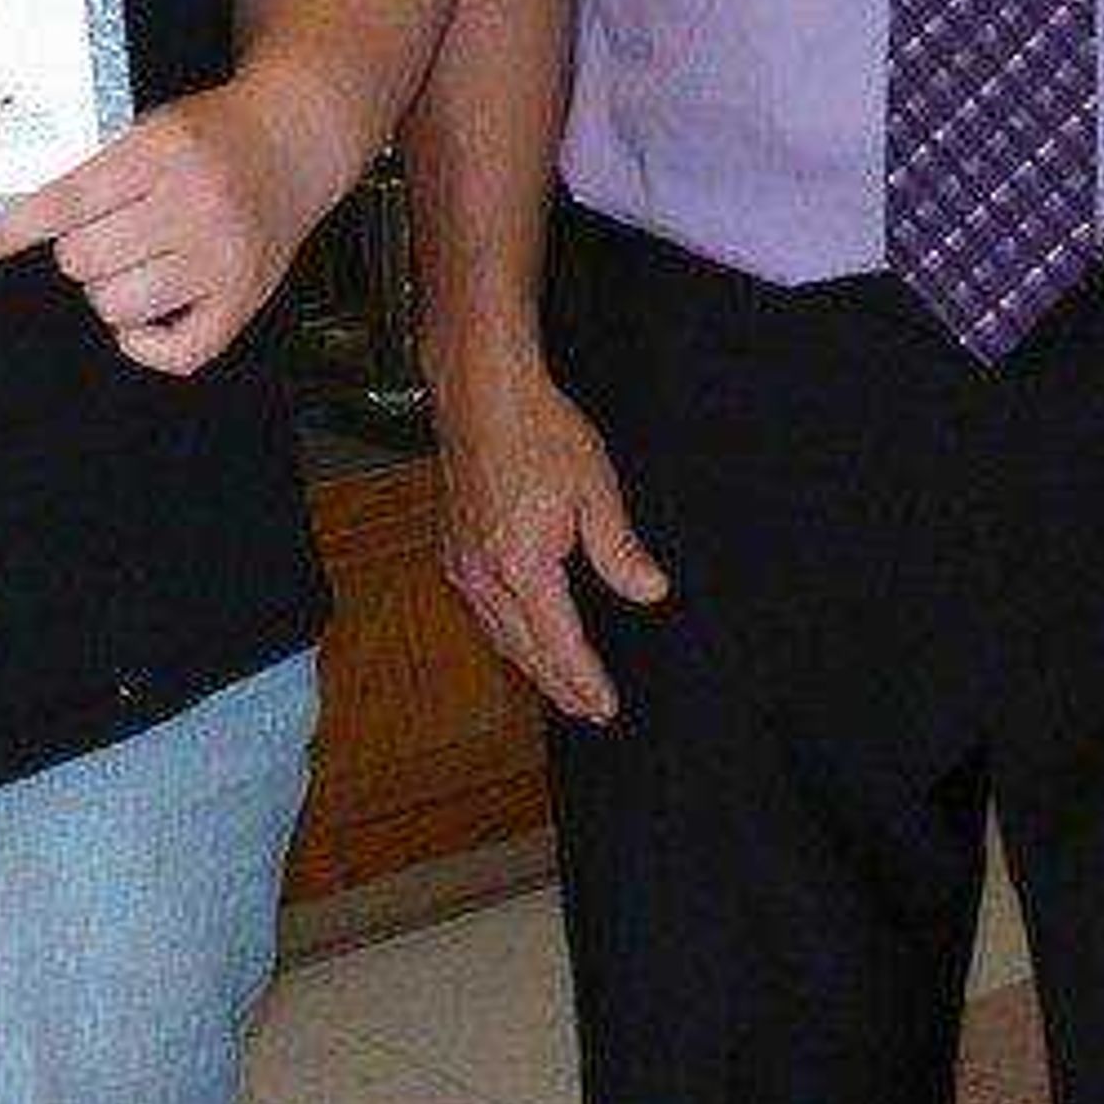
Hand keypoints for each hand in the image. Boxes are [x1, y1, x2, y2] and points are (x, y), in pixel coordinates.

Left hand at [0, 76, 360, 374]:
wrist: (295, 140)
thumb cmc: (213, 137)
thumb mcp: (152, 128)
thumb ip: (98, 169)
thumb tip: (21, 219)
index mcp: (164, 152)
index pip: (65, 202)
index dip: (11, 230)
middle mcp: (196, 204)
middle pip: (83, 259)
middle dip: (80, 250)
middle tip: (108, 232)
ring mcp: (222, 256)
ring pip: (118, 305)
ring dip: (110, 290)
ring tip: (135, 262)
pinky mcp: (244, 297)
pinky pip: (175, 352)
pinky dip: (146, 343)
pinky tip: (147, 317)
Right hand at [431, 345, 666, 724]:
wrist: (482, 393)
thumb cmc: (537, 429)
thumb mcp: (594, 487)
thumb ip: (619, 548)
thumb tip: (649, 591)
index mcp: (522, 564)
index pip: (559, 643)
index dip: (584, 680)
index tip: (606, 705)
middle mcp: (484, 574)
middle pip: (526, 650)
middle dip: (560, 685)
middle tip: (589, 710)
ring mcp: (463, 562)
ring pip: (500, 634)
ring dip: (532, 666)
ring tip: (562, 687)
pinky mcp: (454, 548)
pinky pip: (483, 611)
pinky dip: (508, 635)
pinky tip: (523, 637)